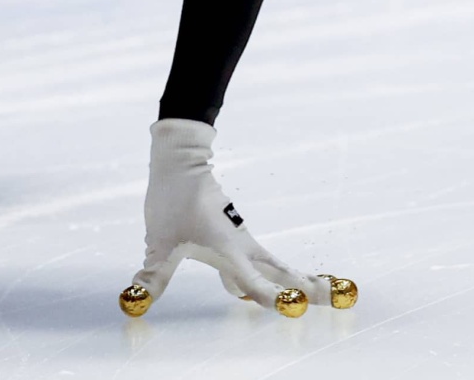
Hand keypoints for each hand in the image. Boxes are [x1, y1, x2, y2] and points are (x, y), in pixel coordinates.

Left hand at [122, 118, 347, 316]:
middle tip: (338, 300)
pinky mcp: (239, 236)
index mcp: (228, 252)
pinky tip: (289, 280)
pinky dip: (284, 272)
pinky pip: (267, 260)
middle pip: (282, 274)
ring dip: (301, 279)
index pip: (253, 284)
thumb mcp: (159, 244)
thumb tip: (134, 301)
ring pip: (278, 266)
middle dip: (308, 288)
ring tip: (329, 292)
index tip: (291, 309)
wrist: (181, 164)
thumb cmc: (172, 202)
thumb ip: (153, 276)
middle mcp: (242, 249)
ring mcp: (244, 241)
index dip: (271, 299)